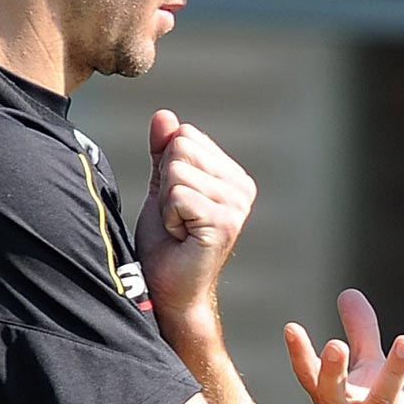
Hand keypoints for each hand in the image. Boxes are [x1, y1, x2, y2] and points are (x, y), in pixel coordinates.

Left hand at [134, 109, 256, 334]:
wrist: (169, 289)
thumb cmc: (166, 244)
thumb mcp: (161, 189)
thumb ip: (163, 152)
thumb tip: (165, 115)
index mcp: (232, 176)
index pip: (186, 135)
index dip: (167, 169)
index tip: (175, 203)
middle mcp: (241, 187)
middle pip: (181, 148)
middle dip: (165, 183)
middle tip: (176, 217)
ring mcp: (237, 205)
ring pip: (177, 171)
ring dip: (166, 203)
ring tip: (180, 228)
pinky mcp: (225, 223)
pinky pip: (179, 195)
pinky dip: (170, 217)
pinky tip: (182, 237)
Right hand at [285, 289, 403, 403]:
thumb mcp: (368, 371)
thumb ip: (360, 333)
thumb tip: (348, 292)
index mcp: (333, 401)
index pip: (310, 378)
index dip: (298, 355)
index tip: (290, 328)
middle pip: (334, 396)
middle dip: (333, 372)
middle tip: (334, 345)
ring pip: (383, 401)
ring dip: (394, 372)